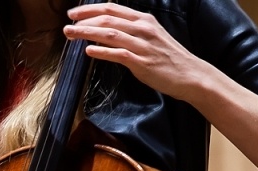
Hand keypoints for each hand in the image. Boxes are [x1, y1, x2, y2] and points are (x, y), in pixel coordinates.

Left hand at [64, 4, 206, 104]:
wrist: (190, 74)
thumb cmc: (169, 58)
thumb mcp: (151, 36)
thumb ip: (132, 32)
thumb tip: (108, 31)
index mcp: (143, 20)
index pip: (112, 9)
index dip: (90, 9)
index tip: (74, 14)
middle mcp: (142, 28)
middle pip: (107, 19)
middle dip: (84, 20)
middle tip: (67, 25)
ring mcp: (142, 45)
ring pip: (109, 34)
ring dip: (87, 33)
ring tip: (71, 35)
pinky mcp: (142, 62)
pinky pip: (118, 54)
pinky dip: (102, 51)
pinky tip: (88, 51)